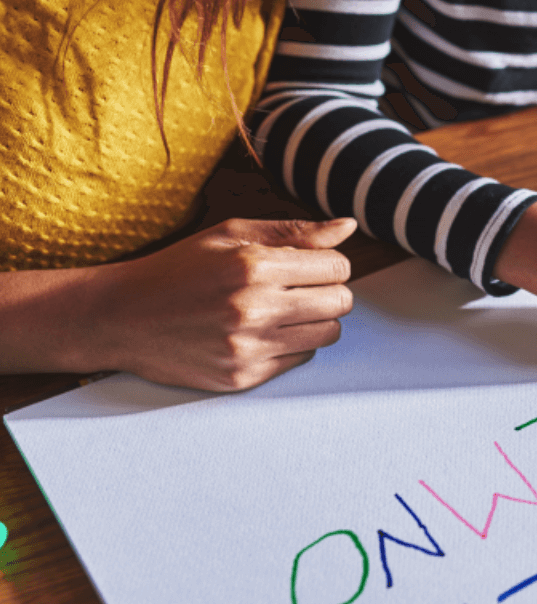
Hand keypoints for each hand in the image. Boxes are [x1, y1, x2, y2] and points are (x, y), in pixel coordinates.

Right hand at [88, 218, 356, 390]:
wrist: (122, 316)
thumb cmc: (181, 268)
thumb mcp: (232, 235)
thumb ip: (296, 231)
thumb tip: (347, 225)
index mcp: (255, 266)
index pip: (337, 268)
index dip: (332, 264)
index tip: (313, 264)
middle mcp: (254, 309)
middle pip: (340, 303)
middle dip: (330, 291)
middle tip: (303, 287)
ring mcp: (248, 348)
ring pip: (327, 335)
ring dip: (316, 320)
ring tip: (286, 308)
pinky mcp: (241, 377)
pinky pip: (299, 360)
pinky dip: (292, 344)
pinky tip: (264, 331)